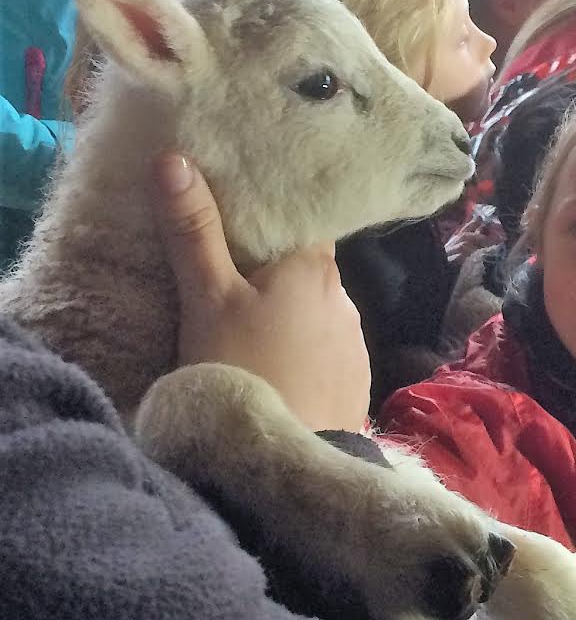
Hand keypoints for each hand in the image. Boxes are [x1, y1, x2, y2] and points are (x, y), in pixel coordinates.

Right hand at [147, 152, 371, 431]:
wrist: (286, 460)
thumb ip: (194, 232)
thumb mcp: (206, 299)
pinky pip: (326, 351)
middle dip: (275, 265)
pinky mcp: (355, 382)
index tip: (245, 208)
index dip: (274, 211)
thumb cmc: (243, 369)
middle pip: (308, 266)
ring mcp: (355, 343)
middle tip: (232, 268)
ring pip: (317, 311)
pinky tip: (276, 362)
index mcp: (315, 267)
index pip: (303, 219)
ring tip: (250, 323)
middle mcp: (346, 298)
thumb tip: (175, 159)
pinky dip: (303, 350)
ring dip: (291, 312)